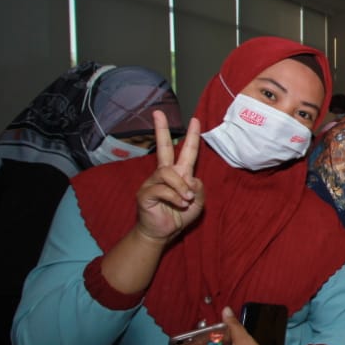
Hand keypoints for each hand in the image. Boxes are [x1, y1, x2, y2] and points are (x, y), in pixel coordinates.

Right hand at [135, 111, 203, 242]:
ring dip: (181, 187)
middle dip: (161, 129)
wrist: (163, 232)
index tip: (195, 120)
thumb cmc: (179, 215)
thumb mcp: (198, 203)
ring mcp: (153, 182)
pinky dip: (175, 197)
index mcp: (179, 173)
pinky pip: (162, 189)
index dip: (191, 136)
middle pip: (163, 147)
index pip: (186, 151)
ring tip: (186, 200)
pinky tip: (179, 204)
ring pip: (169, 173)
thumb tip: (192, 178)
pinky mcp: (145, 193)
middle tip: (157, 113)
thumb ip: (199, 190)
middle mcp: (165, 174)